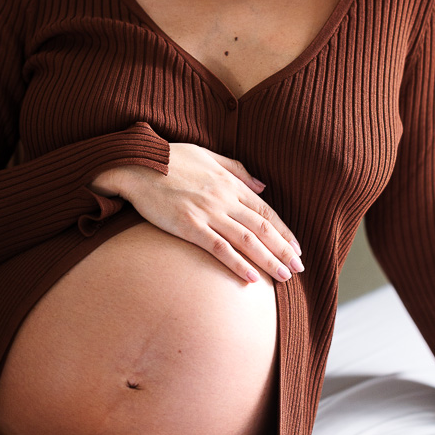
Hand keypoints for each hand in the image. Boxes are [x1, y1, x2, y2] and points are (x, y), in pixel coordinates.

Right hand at [90, 142, 302, 283]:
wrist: (136, 164)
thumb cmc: (169, 158)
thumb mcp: (207, 154)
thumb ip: (237, 169)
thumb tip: (262, 185)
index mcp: (229, 182)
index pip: (265, 211)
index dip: (284, 231)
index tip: (297, 247)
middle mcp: (223, 198)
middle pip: (262, 228)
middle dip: (284, 250)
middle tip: (299, 268)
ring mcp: (207, 212)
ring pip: (246, 241)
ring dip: (269, 260)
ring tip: (285, 277)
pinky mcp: (189, 225)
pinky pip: (219, 248)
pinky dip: (238, 264)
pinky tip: (252, 279)